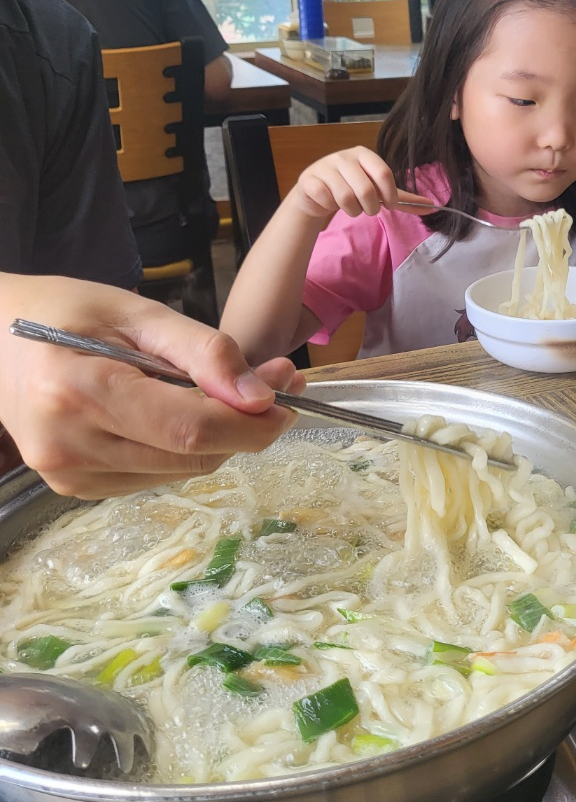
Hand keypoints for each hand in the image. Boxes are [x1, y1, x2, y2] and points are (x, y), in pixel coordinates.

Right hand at [0, 275, 306, 498]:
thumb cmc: (62, 311)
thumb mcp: (135, 311)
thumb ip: (201, 351)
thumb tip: (260, 395)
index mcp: (79, 392)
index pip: (190, 430)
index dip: (251, 422)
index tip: (287, 396)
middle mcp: (69, 446)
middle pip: (193, 457)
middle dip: (244, 425)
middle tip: (270, 381)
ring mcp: (68, 476)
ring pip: (181, 472)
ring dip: (217, 438)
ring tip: (223, 391)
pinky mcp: (74, 489)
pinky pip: (155, 476)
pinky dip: (180, 448)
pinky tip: (173, 413)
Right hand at [291, 147, 413, 222]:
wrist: (316, 192)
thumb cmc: (352, 189)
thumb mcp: (378, 192)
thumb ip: (403, 199)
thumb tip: (433, 207)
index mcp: (364, 154)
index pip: (384, 173)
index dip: (390, 194)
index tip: (389, 206)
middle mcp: (344, 156)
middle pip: (366, 189)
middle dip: (370, 208)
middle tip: (367, 210)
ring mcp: (325, 166)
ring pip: (345, 197)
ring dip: (351, 211)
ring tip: (349, 208)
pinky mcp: (309, 179)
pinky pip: (325, 199)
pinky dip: (330, 207)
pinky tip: (329, 202)